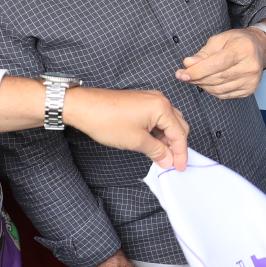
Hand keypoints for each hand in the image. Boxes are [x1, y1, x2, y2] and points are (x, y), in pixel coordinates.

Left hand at [61, 86, 189, 170]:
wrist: (84, 107)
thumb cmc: (107, 121)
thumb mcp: (136, 141)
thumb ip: (157, 151)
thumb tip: (168, 160)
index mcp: (162, 108)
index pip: (179, 134)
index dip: (181, 153)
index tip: (180, 167)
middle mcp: (159, 100)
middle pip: (178, 125)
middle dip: (176, 145)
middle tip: (172, 162)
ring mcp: (150, 99)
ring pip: (168, 121)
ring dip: (167, 138)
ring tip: (161, 154)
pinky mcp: (141, 101)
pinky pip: (158, 117)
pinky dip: (158, 131)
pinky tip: (153, 142)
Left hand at [176, 28, 265, 98]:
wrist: (259, 48)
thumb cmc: (238, 41)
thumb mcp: (220, 39)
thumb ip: (204, 53)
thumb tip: (188, 64)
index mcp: (242, 50)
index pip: (216, 64)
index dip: (198, 71)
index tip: (183, 73)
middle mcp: (249, 67)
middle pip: (216, 78)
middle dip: (197, 78)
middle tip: (184, 76)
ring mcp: (251, 80)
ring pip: (219, 89)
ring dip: (203, 85)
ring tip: (195, 79)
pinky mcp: (249, 89)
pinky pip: (225, 95)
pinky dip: (212, 91)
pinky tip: (208, 83)